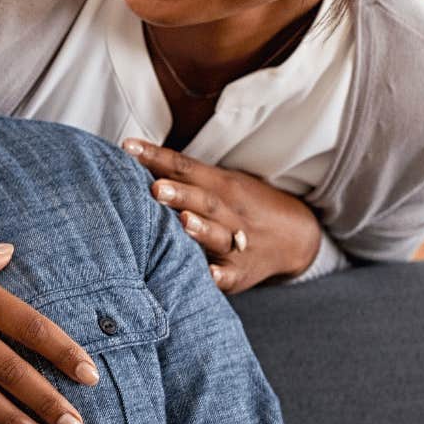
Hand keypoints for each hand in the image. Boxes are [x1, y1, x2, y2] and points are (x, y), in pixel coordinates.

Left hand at [122, 139, 322, 294]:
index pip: (185, 167)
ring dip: (200, 229)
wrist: (295, 237)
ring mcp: (237, 242)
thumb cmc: (240, 206)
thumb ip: (181, 175)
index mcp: (220, 185)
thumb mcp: (219, 184)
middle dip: (179, 194)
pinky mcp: (240, 273)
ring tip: (183, 222)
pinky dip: (220, 275)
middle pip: (203, 200)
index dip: (156, 157)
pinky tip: (208, 275)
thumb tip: (132, 156)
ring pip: (218, 235)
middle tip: (155, 188)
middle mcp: (229, 211)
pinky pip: (230, 275)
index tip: (128, 148)